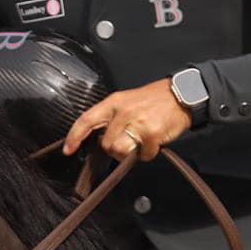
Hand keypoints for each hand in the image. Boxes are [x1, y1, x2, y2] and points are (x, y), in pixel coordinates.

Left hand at [63, 79, 190, 161]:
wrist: (182, 94)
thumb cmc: (155, 100)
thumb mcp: (128, 102)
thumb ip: (113, 118)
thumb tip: (102, 139)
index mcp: (114, 102)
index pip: (86, 119)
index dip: (74, 136)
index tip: (68, 149)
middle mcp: (122, 111)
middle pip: (106, 144)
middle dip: (115, 149)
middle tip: (129, 142)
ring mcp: (137, 122)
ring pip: (120, 151)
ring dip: (130, 153)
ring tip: (140, 142)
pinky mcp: (151, 133)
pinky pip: (143, 155)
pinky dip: (149, 153)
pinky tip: (155, 140)